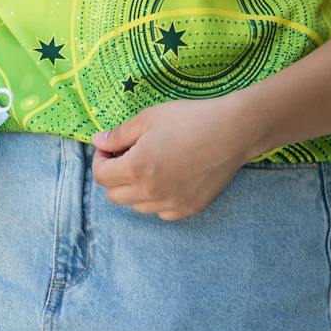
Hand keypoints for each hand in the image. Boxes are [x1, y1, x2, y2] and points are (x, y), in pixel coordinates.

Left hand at [90, 97, 258, 220]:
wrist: (232, 132)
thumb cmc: (188, 119)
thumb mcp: (147, 119)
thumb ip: (118, 134)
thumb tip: (98, 142)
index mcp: (136, 169)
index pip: (101, 176)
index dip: (101, 159)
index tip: (110, 147)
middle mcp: (151, 193)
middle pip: (115, 196)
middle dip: (114, 176)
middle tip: (126, 155)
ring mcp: (172, 204)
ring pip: (137, 206)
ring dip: (134, 189)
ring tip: (149, 166)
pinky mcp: (190, 208)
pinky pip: (162, 211)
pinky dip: (157, 199)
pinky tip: (167, 178)